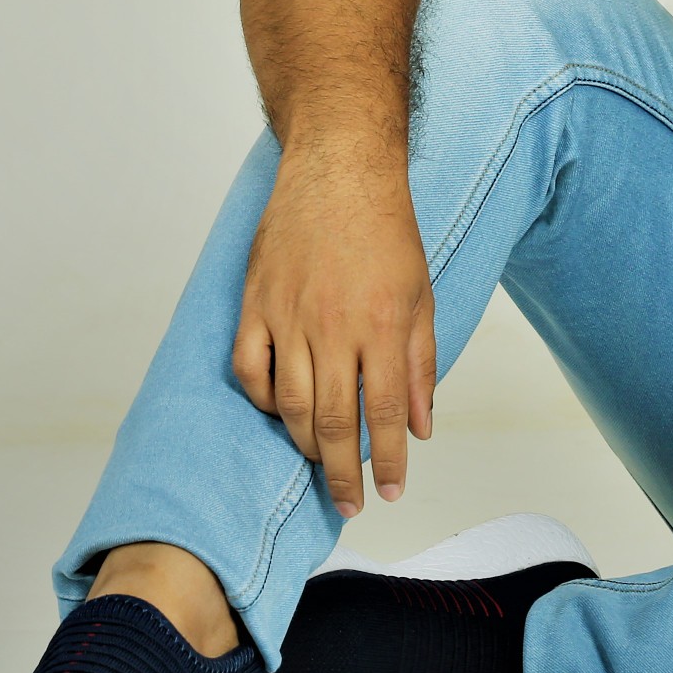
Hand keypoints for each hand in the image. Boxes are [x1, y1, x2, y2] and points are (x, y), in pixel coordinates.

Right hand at [229, 147, 436, 518]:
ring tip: (319, 463)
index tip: (388, 492)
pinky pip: (249, 369)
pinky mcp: (255, 303)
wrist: (340, 169)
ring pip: (288, 403)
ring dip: (303, 444)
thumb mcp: (423, 295)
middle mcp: (333, 326)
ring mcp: (288, 315)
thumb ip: (419, 364)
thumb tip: (420, 427)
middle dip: (341, 472)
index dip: (385, 462)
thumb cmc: (386, 230)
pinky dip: (262, 399)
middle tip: (349, 502)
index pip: (383, 414)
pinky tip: (279, 412)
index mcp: (382, 325)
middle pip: (331, 420)